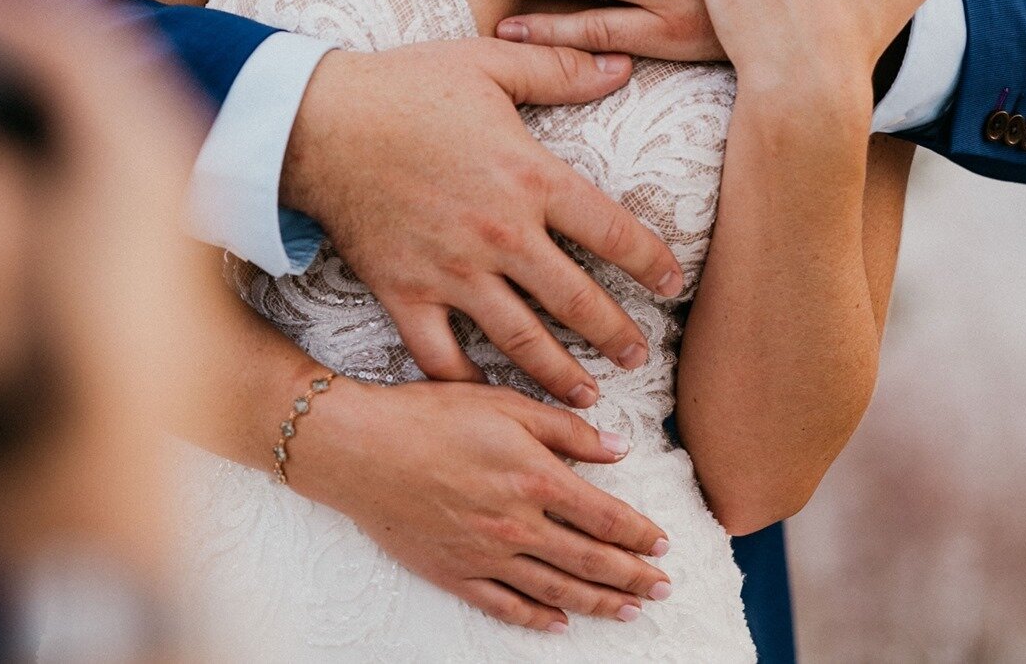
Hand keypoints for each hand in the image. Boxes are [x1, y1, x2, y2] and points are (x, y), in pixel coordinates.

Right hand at [282, 38, 684, 407]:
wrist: (318, 122)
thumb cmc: (405, 87)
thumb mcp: (488, 65)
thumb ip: (560, 69)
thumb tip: (620, 65)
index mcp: (530, 177)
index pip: (613, 233)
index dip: (651, 263)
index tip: (671, 283)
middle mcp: (502, 234)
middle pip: (577, 301)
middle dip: (615, 334)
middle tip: (638, 355)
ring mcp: (454, 272)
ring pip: (522, 340)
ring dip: (560, 372)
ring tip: (588, 393)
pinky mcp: (407, 294)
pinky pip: (442, 358)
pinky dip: (467, 386)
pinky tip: (490, 403)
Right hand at [297, 376, 670, 632]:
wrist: (362, 448)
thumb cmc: (428, 414)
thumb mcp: (503, 402)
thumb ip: (564, 428)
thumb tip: (617, 447)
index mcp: (535, 478)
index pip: (605, 517)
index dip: (639, 535)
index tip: (662, 545)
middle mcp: (519, 525)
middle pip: (591, 562)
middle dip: (633, 578)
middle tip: (662, 589)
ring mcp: (488, 556)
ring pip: (558, 591)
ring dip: (600, 604)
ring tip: (629, 612)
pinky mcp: (457, 574)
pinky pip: (507, 607)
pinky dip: (538, 620)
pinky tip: (558, 624)